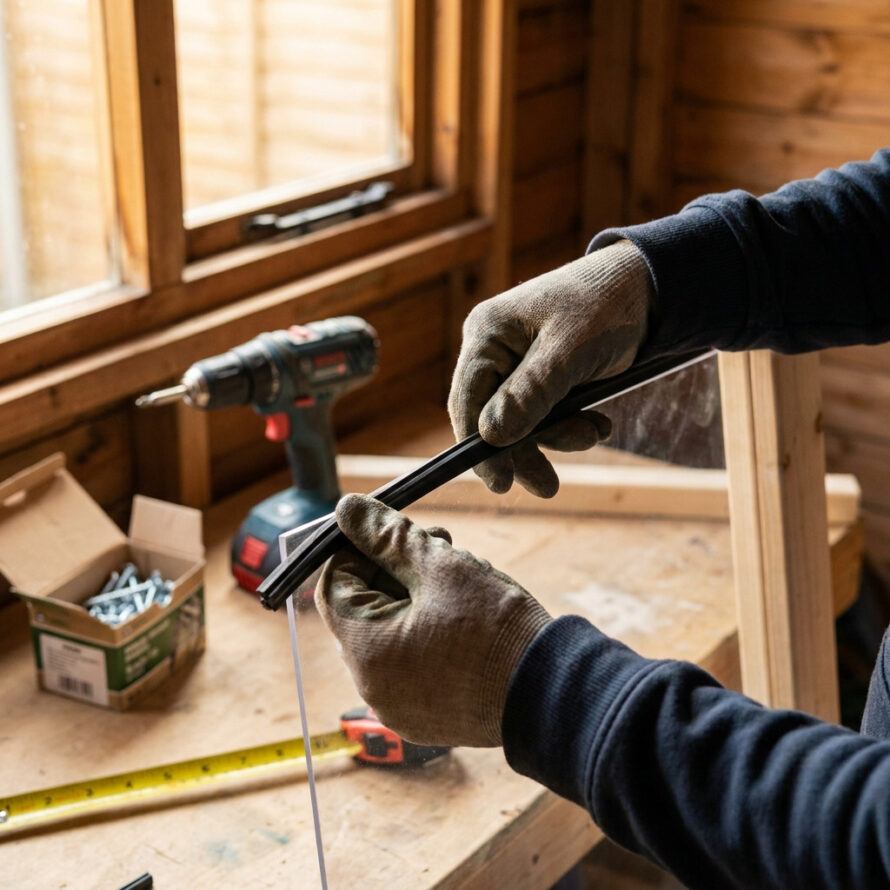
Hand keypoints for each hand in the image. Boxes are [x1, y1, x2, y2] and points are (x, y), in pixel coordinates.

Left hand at [315, 494, 550, 746]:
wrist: (554, 694)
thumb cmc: (499, 630)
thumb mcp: (441, 568)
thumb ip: (388, 537)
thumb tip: (346, 509)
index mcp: (367, 653)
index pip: (334, 588)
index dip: (358, 551)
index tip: (394, 533)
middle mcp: (372, 690)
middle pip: (362, 612)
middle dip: (393, 571)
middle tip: (437, 545)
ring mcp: (400, 709)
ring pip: (389, 637)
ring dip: (412, 599)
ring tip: (457, 578)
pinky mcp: (427, 719)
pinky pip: (409, 666)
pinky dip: (425, 635)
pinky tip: (463, 616)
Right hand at [448, 239, 653, 496]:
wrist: (649, 285)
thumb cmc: (606, 305)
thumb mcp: (571, 350)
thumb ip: (531, 392)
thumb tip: (491, 436)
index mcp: (488, 334)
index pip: (467, 401)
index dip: (479, 447)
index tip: (501, 482)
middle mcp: (495, 349)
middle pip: (492, 417)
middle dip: (524, 450)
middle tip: (549, 486)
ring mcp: (519, 363)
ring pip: (522, 420)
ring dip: (557, 437)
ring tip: (594, 436)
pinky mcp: (544, 375)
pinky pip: (545, 413)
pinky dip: (570, 425)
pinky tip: (599, 426)